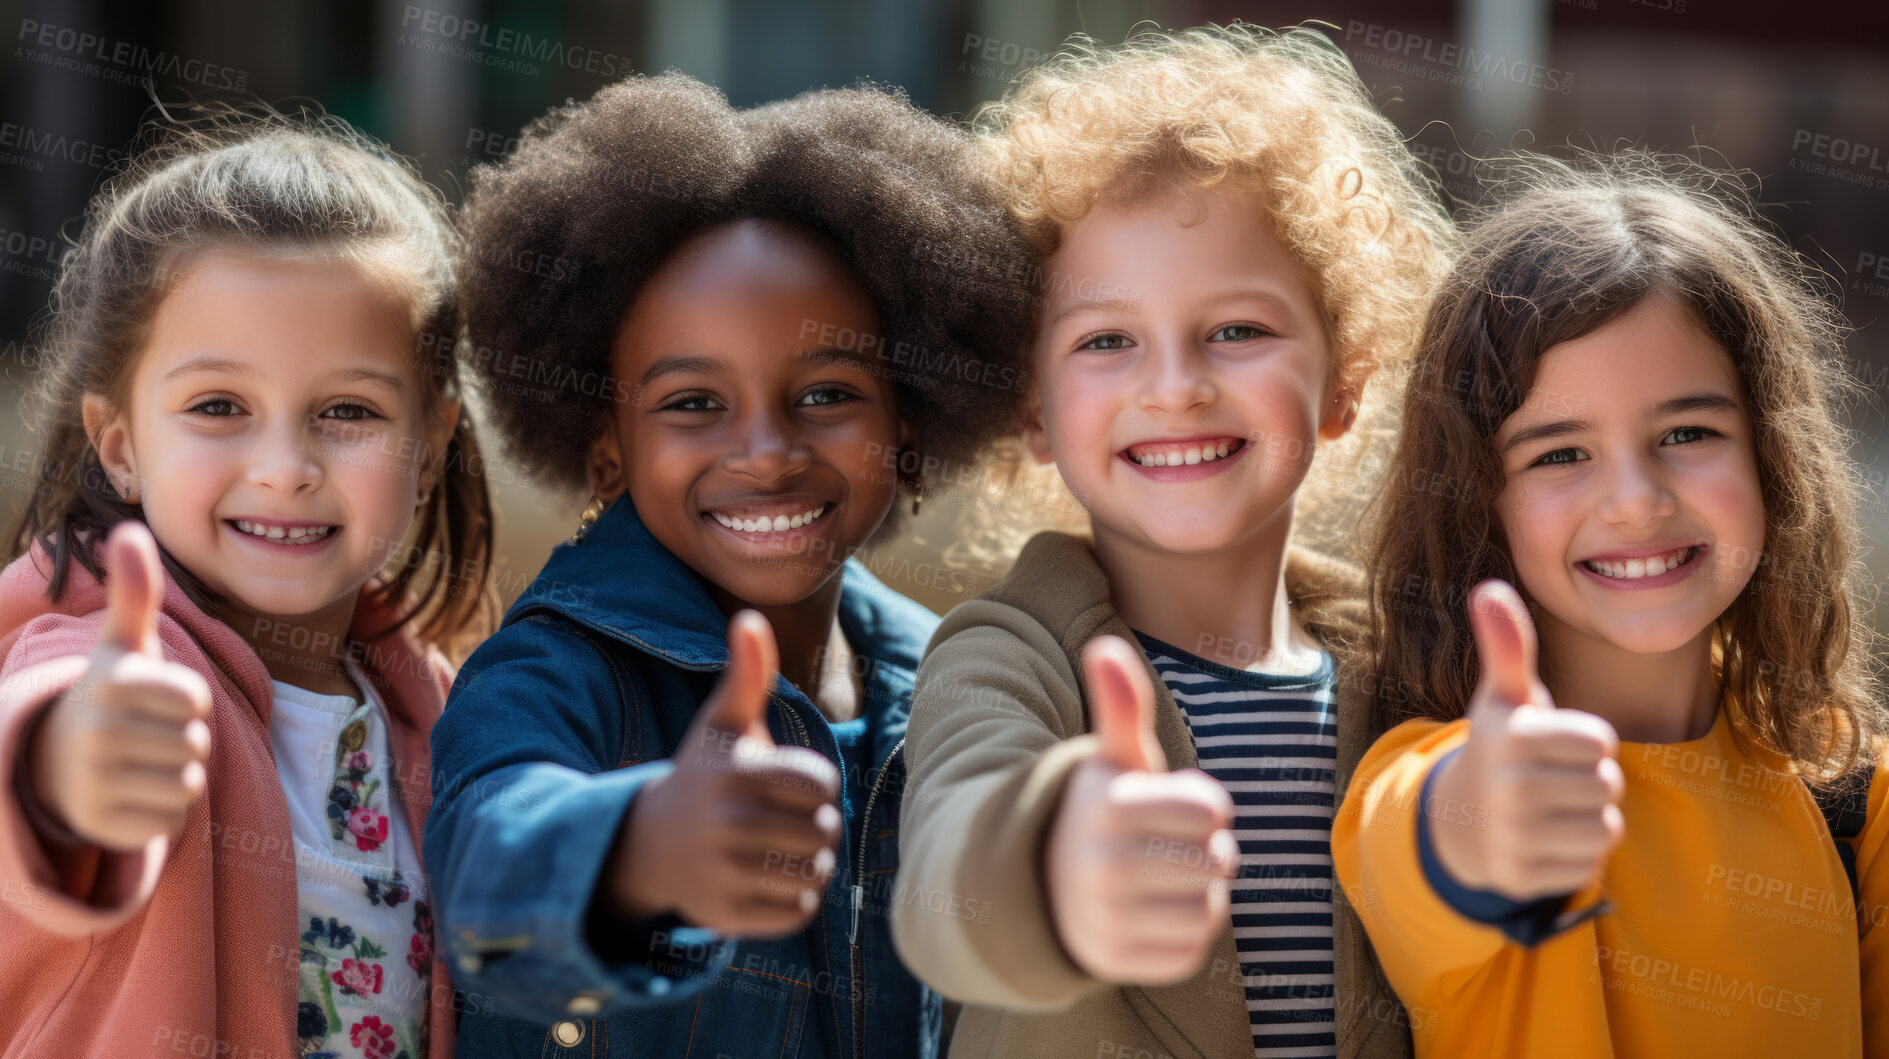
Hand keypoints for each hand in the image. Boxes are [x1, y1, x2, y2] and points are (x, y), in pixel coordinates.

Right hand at [27, 521, 211, 850]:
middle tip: (143, 735)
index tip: (151, 699)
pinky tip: (129, 795)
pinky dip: (160, 811)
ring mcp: (94, 785)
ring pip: (188, 784)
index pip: (196, 699)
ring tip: (138, 763)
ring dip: (174, 775)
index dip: (185, 700)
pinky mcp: (103, 828)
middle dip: (181, 739)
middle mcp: (96, 735)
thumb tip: (129, 528)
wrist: (54, 759)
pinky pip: (171, 821)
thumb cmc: (110, 695)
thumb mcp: (123, 644)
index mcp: (110, 686)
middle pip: (197, 743)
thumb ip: (134, 592)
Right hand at [604, 610, 842, 937]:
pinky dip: (795, 902)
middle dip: (815, 827)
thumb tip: (748, 616)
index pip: (822, 785)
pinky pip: (800, 914)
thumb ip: (747, 674)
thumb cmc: (703, 775)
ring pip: (816, 874)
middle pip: (824, 831)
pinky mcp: (725, 917)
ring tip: (778, 851)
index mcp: (734, 775)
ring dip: (809, 865)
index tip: (786, 786)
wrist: (647, 843)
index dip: (815, 786)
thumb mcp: (722, 725)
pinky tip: (766, 881)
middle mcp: (726, 825)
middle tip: (783, 822)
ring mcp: (723, 874)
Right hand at [1045, 635, 1238, 984]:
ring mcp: (1106, 920)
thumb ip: (1121, 706)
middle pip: (1218, 861)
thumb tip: (1105, 646)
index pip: (1214, 812)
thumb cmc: (1103, 812)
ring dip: (1199, 895)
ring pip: (1210, 910)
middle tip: (1164, 846)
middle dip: (1205, 852)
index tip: (1169, 807)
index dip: (1204, 808)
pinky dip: (1183, 935)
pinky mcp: (1116, 963)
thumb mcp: (1112, 759)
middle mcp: (1101, 865)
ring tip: (1160, 880)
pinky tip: (1151, 915)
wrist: (1045, 881)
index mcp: (1108, 807)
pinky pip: (1192, 951)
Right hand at [1428, 579, 1624, 900]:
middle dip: (1591, 782)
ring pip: (1606, 827)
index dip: (1587, 742)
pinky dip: (1578, 854)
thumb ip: (1508, 644)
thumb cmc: (1502, 747)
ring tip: (1554, 809)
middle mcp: (1510, 787)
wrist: (1458, 820)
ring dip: (1590, 819)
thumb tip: (1489, 589)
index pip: (1602, 743)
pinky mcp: (1522, 876)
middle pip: (1608, 785)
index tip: (1554, 744)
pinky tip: (1546, 839)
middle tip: (1553, 780)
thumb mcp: (1505, 696)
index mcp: (1513, 737)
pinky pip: (1591, 863)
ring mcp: (1513, 835)